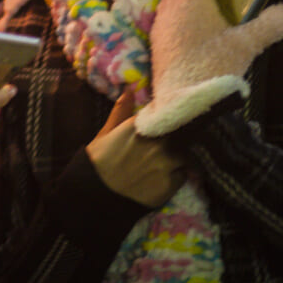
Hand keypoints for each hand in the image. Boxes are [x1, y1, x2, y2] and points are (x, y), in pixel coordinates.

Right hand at [86, 91, 184, 207]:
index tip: (167, 120)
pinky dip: (177, 175)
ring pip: (184, 155)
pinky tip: (164, 178)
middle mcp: (157, 141)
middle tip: (166, 145)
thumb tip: (130, 88)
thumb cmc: (99, 160)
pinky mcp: (171, 184)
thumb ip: (122, 110)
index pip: (165, 113)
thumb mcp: (106, 132)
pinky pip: (183, 175)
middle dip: (174, 138)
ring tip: (166, 163)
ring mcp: (166, 163)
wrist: (98, 195)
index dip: (167, 118)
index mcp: (141, 125)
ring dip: (178, 158)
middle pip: (178, 134)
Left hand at [136, 0, 282, 136]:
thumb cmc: (214, 68)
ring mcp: (161, 24)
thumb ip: (269, 25)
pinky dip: (181, 7)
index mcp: (192, 0)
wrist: (185, 105)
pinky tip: (196, 23)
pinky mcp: (158, 41)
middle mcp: (171, 7)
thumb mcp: (246, 46)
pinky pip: (167, 13)